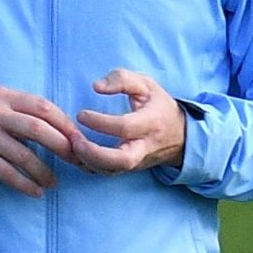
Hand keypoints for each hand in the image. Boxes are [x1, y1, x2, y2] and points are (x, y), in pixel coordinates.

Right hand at [0, 86, 80, 197]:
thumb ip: (26, 114)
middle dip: (62, 148)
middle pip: (38, 129)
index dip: (66, 125)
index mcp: (4, 96)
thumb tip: (68, 134)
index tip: (79, 142)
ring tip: (53, 182)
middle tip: (76, 162)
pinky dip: (25, 184)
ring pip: (24, 155)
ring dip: (44, 172)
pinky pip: (7, 173)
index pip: (43, 107)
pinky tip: (36, 191)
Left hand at [70, 68, 187, 173]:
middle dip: (94, 153)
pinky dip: (88, 166)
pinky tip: (75, 152)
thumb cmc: (158, 106)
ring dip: (87, 161)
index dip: (100, 122)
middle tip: (74, 139)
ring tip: (71, 144)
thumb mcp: (146, 85)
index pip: (126, 127)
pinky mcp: (128, 169)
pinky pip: (106, 173)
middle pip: (123, 160)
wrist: (180, 136)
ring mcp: (136, 161)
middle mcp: (145, 147)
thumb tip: (96, 86)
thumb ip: (121, 79)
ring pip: (112, 171)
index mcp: (151, 123)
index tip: (81, 114)